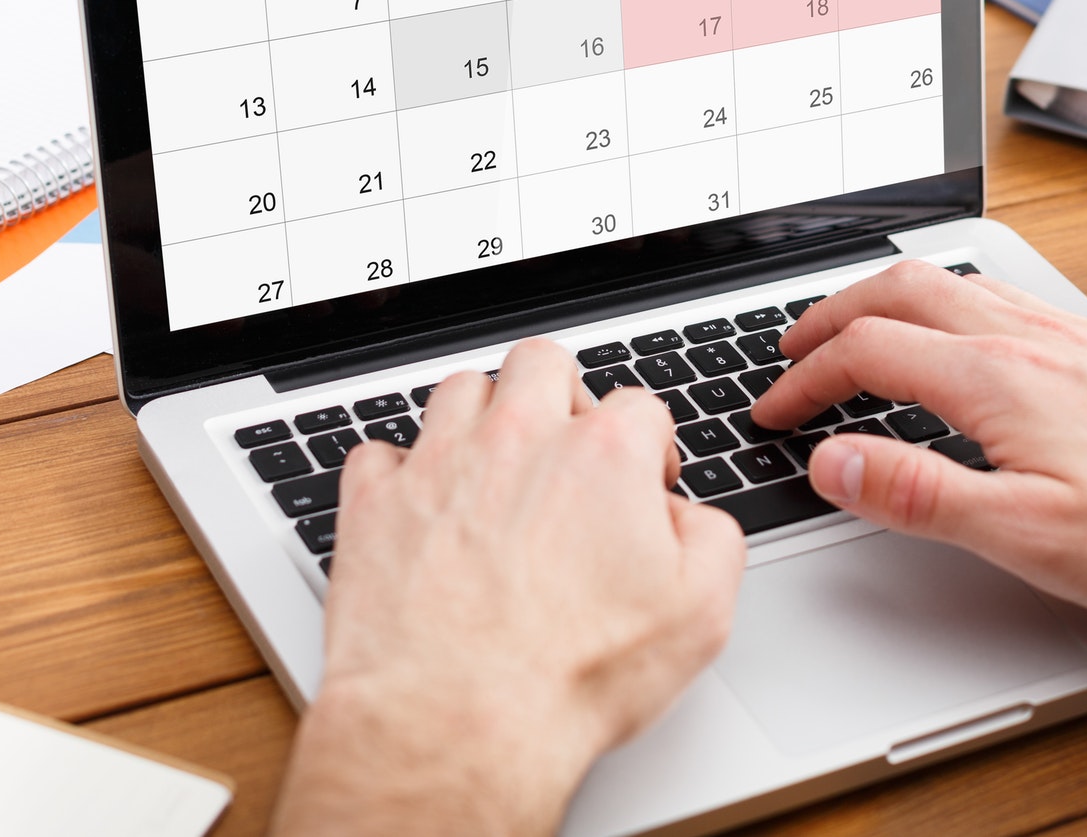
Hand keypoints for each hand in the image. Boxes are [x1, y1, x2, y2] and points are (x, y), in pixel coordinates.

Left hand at [274, 339, 746, 836]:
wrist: (455, 722)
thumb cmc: (568, 677)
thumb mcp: (700, 615)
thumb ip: (711, 539)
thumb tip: (688, 518)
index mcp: (602, 454)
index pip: (639, 406)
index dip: (651, 448)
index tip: (642, 487)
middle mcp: (517, 438)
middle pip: (542, 362)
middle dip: (560, 395)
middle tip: (565, 450)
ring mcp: (438, 463)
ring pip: (460, 389)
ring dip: (481, 418)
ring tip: (493, 469)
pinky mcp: (375, 502)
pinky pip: (380, 452)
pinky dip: (400, 473)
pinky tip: (421, 508)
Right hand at [751, 260, 1086, 620]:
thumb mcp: (1026, 535)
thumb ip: (918, 494)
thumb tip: (833, 459)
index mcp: (997, 377)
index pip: (868, 351)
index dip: (804, 378)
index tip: (773, 409)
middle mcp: (1031, 337)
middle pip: (903, 288)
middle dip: (833, 312)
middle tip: (794, 346)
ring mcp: (1073, 334)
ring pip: (958, 282)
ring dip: (890, 298)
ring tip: (862, 328)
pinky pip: (1007, 296)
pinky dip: (951, 304)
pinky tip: (967, 337)